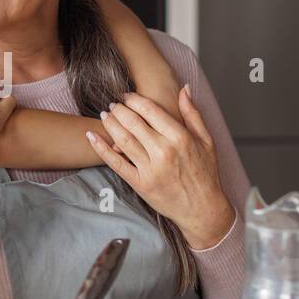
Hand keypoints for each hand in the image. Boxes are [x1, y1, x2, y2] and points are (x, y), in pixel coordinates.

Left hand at [86, 88, 234, 249]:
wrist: (202, 209)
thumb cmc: (205, 174)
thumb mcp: (206, 141)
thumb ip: (193, 114)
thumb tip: (184, 89)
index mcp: (180, 138)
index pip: (150, 110)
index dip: (134, 100)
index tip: (126, 95)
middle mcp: (164, 151)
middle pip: (133, 123)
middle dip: (119, 109)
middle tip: (112, 104)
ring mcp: (150, 169)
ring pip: (122, 140)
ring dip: (110, 124)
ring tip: (104, 115)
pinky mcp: (140, 184)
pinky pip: (116, 163)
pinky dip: (102, 149)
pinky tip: (92, 137)